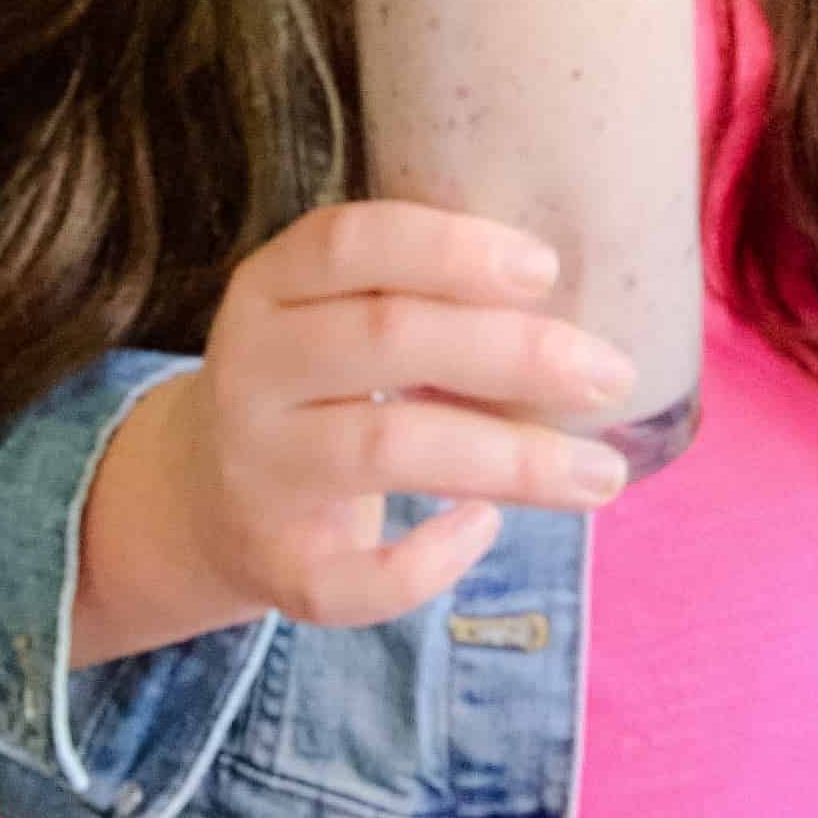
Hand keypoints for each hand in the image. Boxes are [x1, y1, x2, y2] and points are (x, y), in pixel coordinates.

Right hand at [74, 200, 637, 663]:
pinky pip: (353, 575)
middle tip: (612, 375)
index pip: (350, 242)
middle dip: (515, 353)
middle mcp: (252, 368)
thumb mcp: (340, 313)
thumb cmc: (323, 381)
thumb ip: (425, 293)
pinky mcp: (272, 562)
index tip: (546, 268)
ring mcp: (256, 468)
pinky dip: (428, 561)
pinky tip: (485, 527)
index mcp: (272, 285)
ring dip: (511, 460)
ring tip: (602, 474)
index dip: (450, 249)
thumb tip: (584, 304)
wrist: (205, 498)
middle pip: (386, 338)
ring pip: (386, 448)